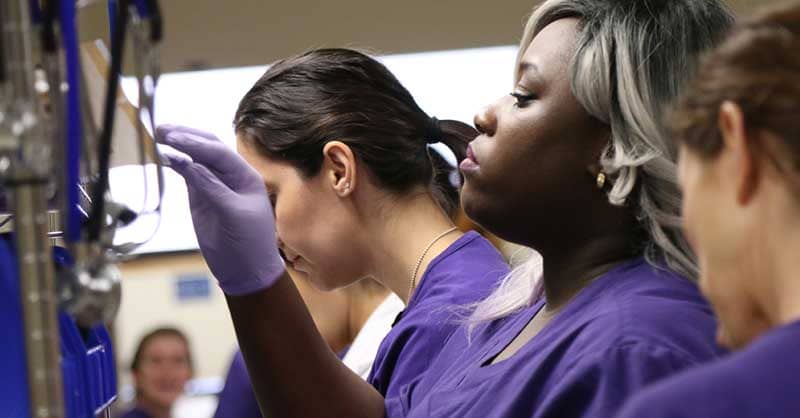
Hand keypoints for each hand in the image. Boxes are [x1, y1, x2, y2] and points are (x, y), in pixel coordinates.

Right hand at [155, 124, 283, 294]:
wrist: (247, 269)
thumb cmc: (249, 242)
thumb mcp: (233, 213)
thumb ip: (211, 187)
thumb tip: (187, 162)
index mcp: (246, 176)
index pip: (219, 153)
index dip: (195, 143)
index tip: (173, 138)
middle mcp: (231, 176)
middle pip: (207, 148)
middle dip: (186, 137)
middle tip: (161, 130)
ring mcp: (215, 185)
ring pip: (196, 159)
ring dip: (179, 146)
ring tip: (158, 135)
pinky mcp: (202, 197)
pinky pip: (188, 174)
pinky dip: (176, 164)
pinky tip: (163, 156)